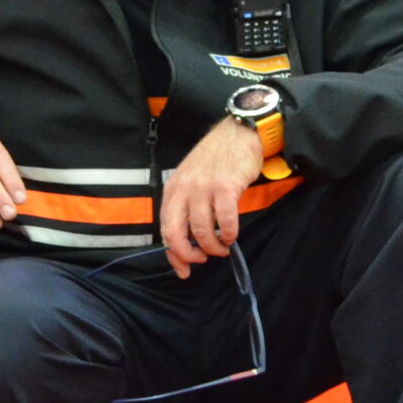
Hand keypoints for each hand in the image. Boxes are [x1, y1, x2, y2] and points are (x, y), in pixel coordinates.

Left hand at [159, 119, 263, 275]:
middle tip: (202, 259)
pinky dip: (229, 233)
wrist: (237, 133)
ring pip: (201, 229)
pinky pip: (225, 219)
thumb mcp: (191, 179)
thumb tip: (188, 239)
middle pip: (176, 232)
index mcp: (173, 189)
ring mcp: (203, 187)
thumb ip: (186, 204)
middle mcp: (184, 189)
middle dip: (188, 254)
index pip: (165, 228)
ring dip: (213, 245)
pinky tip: (232, 235)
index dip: (173, 254)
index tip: (184, 269)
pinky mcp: (225, 187)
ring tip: (222, 247)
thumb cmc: (215, 159)